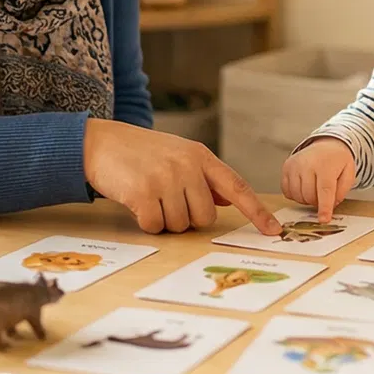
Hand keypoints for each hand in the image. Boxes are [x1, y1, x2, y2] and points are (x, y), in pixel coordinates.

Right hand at [83, 119, 281, 235]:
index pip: (237, 187)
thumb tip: (228, 199)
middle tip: (165, 199)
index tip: (273, 230)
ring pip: (179, 225)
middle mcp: (187, 166)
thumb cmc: (140, 153)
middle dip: (185, 217)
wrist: (100, 143)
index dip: (256, 211)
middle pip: (204, 217)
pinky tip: (135, 202)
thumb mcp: (177, 155)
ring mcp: (166, 178)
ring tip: (148, 195)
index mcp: (200, 157)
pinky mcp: (144, 193)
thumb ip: (203, 177)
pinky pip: (155, 226)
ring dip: (163, 219)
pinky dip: (145, 222)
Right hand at [281, 137, 356, 221]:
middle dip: (317, 202)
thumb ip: (341, 192)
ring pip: (297, 195)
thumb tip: (330, 206)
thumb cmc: (337, 161)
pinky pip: (287, 191)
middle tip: (323, 195)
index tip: (323, 220)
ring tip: (314, 189)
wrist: (326, 145)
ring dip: (306, 199)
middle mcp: (307, 163)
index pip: (325, 190)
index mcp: (326, 165)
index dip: (324, 207)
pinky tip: (303, 187)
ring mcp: (294, 165)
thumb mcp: (349, 174)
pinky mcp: (286, 167)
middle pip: (309, 195)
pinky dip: (295, 195)